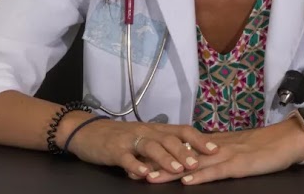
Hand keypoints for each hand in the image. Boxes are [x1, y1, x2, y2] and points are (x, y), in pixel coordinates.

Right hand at [59, 113, 218, 179]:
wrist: (89, 132)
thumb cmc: (120, 138)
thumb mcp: (143, 139)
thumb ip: (162, 147)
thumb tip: (187, 156)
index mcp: (156, 129)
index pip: (182, 130)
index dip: (198, 139)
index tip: (214, 149)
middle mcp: (146, 132)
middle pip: (169, 139)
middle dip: (185, 151)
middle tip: (199, 163)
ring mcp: (131, 140)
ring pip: (151, 147)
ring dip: (166, 158)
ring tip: (178, 170)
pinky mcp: (115, 150)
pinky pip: (127, 158)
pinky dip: (136, 166)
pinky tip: (144, 174)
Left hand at [139, 118, 303, 185]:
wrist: (287, 139)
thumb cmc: (264, 148)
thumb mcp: (237, 152)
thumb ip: (218, 156)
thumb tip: (199, 161)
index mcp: (214, 144)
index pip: (183, 150)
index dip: (162, 157)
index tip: (140, 161)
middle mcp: (216, 147)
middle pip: (182, 156)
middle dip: (158, 164)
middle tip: (136, 169)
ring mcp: (227, 155)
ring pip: (194, 163)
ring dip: (172, 171)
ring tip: (151, 177)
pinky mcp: (239, 164)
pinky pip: (217, 170)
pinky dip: (201, 175)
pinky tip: (188, 180)